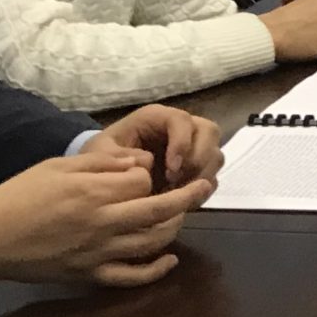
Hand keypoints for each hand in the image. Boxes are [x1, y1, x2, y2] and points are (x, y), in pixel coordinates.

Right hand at [0, 155, 207, 287]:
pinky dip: (155, 270)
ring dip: (174, 228)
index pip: (143, 181)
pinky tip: (170, 260)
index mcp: (94, 191)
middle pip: (159, 210)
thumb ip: (103, 164)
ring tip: (183, 216)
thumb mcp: (60, 166)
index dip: (149, 175)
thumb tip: (140, 164)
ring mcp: (99, 252)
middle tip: (205, 186)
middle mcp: (103, 222)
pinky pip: (131, 277)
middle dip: (188, 197)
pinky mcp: (90, 275)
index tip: (143, 173)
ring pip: (152, 242)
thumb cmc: (21, 195)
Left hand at [94, 105, 224, 188]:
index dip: (182, 144)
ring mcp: (192, 147)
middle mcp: (180, 127)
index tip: (171, 170)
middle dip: (199, 158)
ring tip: (177, 193)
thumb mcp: (101, 154)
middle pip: (209, 132)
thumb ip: (119, 157)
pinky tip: (180, 199)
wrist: (105, 172)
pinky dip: (201, 189)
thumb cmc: (104, 156)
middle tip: (177, 182)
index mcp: (157, 117)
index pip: (182, 121)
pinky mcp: (195, 168)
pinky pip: (212, 176)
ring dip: (202, 175)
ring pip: (215, 154)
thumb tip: (147, 162)